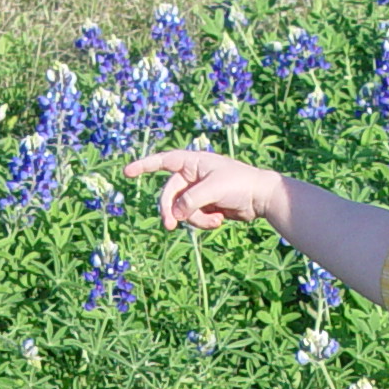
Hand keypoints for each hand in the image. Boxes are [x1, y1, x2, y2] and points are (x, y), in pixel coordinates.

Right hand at [122, 149, 277, 232]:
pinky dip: (205, 222)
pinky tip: (220, 220)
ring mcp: (198, 192)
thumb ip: (191, 200)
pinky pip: (194, 218)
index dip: (144, 166)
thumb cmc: (240, 184)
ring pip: (182, 210)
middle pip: (170, 195)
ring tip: (215, 220)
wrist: (262, 198)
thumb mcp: (213, 189)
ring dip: (196, 219)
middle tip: (170, 226)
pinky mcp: (205, 206)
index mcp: (193, 162)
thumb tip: (175, 213)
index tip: (127, 172)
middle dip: (172, 211)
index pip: (163, 161)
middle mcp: (192, 176)